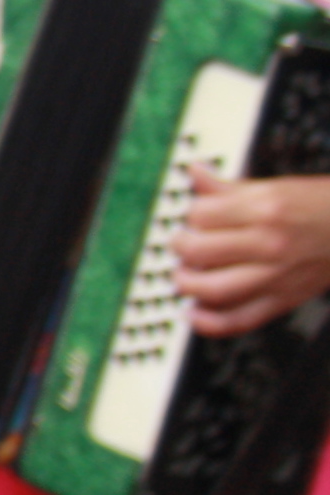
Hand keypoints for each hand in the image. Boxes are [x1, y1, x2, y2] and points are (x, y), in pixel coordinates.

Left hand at [175, 175, 329, 335]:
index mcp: (264, 209)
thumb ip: (229, 187)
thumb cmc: (320, 208)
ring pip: (213, 288)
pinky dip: (210, 323)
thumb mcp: (275, 187)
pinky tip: (194, 313)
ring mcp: (276, 275)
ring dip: (186, 283)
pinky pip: (240, 320)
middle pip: (198, 251)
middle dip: (179, 246)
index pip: (200, 215)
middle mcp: (269, 244)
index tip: (194, 217)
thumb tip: (194, 172)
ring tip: (184, 274)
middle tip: (182, 243)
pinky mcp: (283, 300)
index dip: (190, 215)